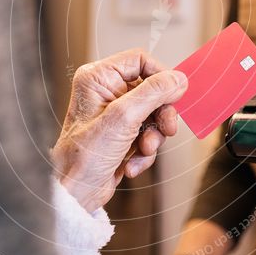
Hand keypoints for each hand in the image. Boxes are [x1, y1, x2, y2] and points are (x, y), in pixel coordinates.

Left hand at [51, 49, 187, 212]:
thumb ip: (153, 93)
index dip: (160, 76)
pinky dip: (145, 151)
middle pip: (152, 89)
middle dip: (160, 114)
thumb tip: (179, 79)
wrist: (76, 194)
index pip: (140, 60)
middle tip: (167, 130)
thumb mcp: (124, 118)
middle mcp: (105, 92)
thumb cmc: (85, 156)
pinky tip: (131, 164)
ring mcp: (114, 114)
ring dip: (153, 136)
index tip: (174, 94)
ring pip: (153, 114)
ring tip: (143, 151)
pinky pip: (147, 133)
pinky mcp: (121, 135)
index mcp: (98, 78)